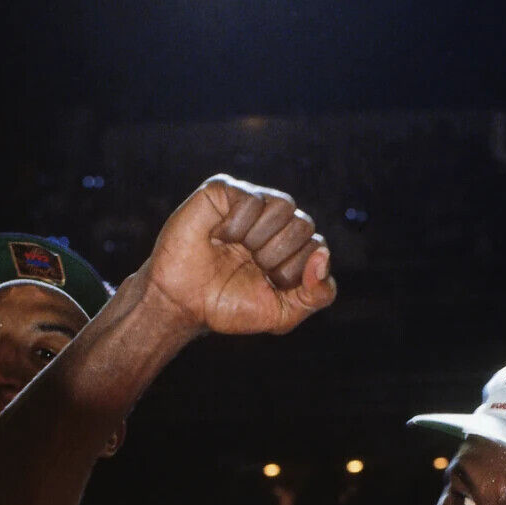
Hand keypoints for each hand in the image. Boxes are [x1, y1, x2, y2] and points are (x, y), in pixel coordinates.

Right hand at [139, 175, 335, 337]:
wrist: (182, 303)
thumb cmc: (229, 305)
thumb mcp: (282, 314)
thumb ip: (317, 295)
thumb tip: (323, 256)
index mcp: (294, 245)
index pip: (317, 246)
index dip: (291, 271)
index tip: (266, 283)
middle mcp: (277, 218)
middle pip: (303, 225)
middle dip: (275, 257)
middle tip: (249, 266)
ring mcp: (252, 200)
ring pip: (283, 206)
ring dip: (257, 240)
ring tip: (234, 250)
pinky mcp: (224, 189)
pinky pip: (251, 199)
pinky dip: (235, 227)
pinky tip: (217, 237)